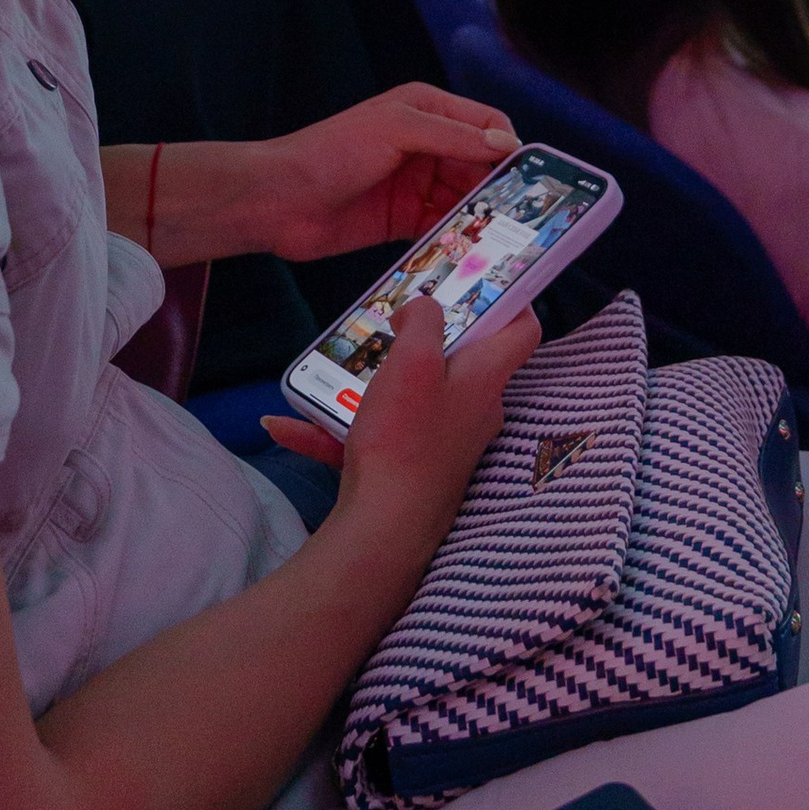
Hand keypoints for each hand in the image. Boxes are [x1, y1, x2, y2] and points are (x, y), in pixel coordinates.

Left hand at [259, 86, 517, 263]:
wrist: (276, 200)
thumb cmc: (329, 152)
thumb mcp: (394, 130)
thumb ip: (450, 136)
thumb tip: (505, 143)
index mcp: (426, 109)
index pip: (485, 123)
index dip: (509, 147)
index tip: (531, 178)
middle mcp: (426, 145)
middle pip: (480, 166)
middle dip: (500, 189)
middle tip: (526, 219)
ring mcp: (415, 185)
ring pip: (464, 201)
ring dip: (481, 218)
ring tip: (505, 243)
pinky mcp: (403, 221)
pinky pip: (442, 229)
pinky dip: (458, 240)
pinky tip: (472, 256)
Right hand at [264, 295, 540, 563]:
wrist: (384, 531)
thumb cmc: (406, 436)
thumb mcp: (413, 360)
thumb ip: (424, 320)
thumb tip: (425, 310)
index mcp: (485, 378)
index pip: (523, 329)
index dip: (511, 298)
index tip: (480, 278)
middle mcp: (475, 411)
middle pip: (463, 361)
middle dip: (427, 339)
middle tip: (394, 318)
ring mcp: (446, 445)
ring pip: (412, 399)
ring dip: (372, 384)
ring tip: (334, 368)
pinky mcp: (414, 471)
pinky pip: (378, 437)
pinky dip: (337, 430)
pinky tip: (285, 425)